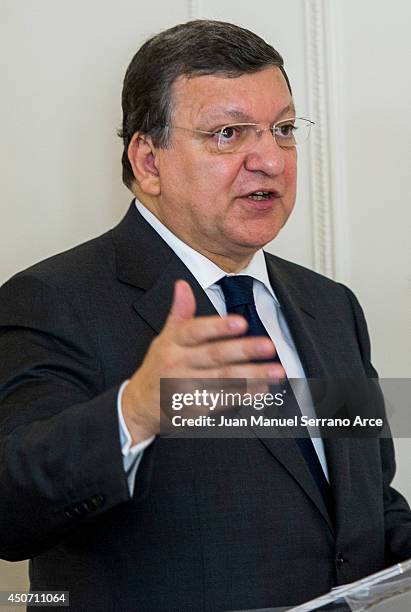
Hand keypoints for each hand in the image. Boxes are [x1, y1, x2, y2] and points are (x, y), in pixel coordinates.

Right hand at [121, 280, 284, 442]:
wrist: (141, 404)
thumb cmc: (157, 366)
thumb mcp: (164, 337)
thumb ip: (179, 312)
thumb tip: (182, 285)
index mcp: (172, 343)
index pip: (195, 331)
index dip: (218, 327)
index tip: (240, 322)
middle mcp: (178, 364)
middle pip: (214, 356)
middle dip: (244, 351)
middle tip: (269, 346)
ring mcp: (186, 388)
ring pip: (223, 380)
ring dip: (252, 375)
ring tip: (276, 370)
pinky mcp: (194, 408)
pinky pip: (223, 400)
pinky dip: (244, 395)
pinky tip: (262, 388)